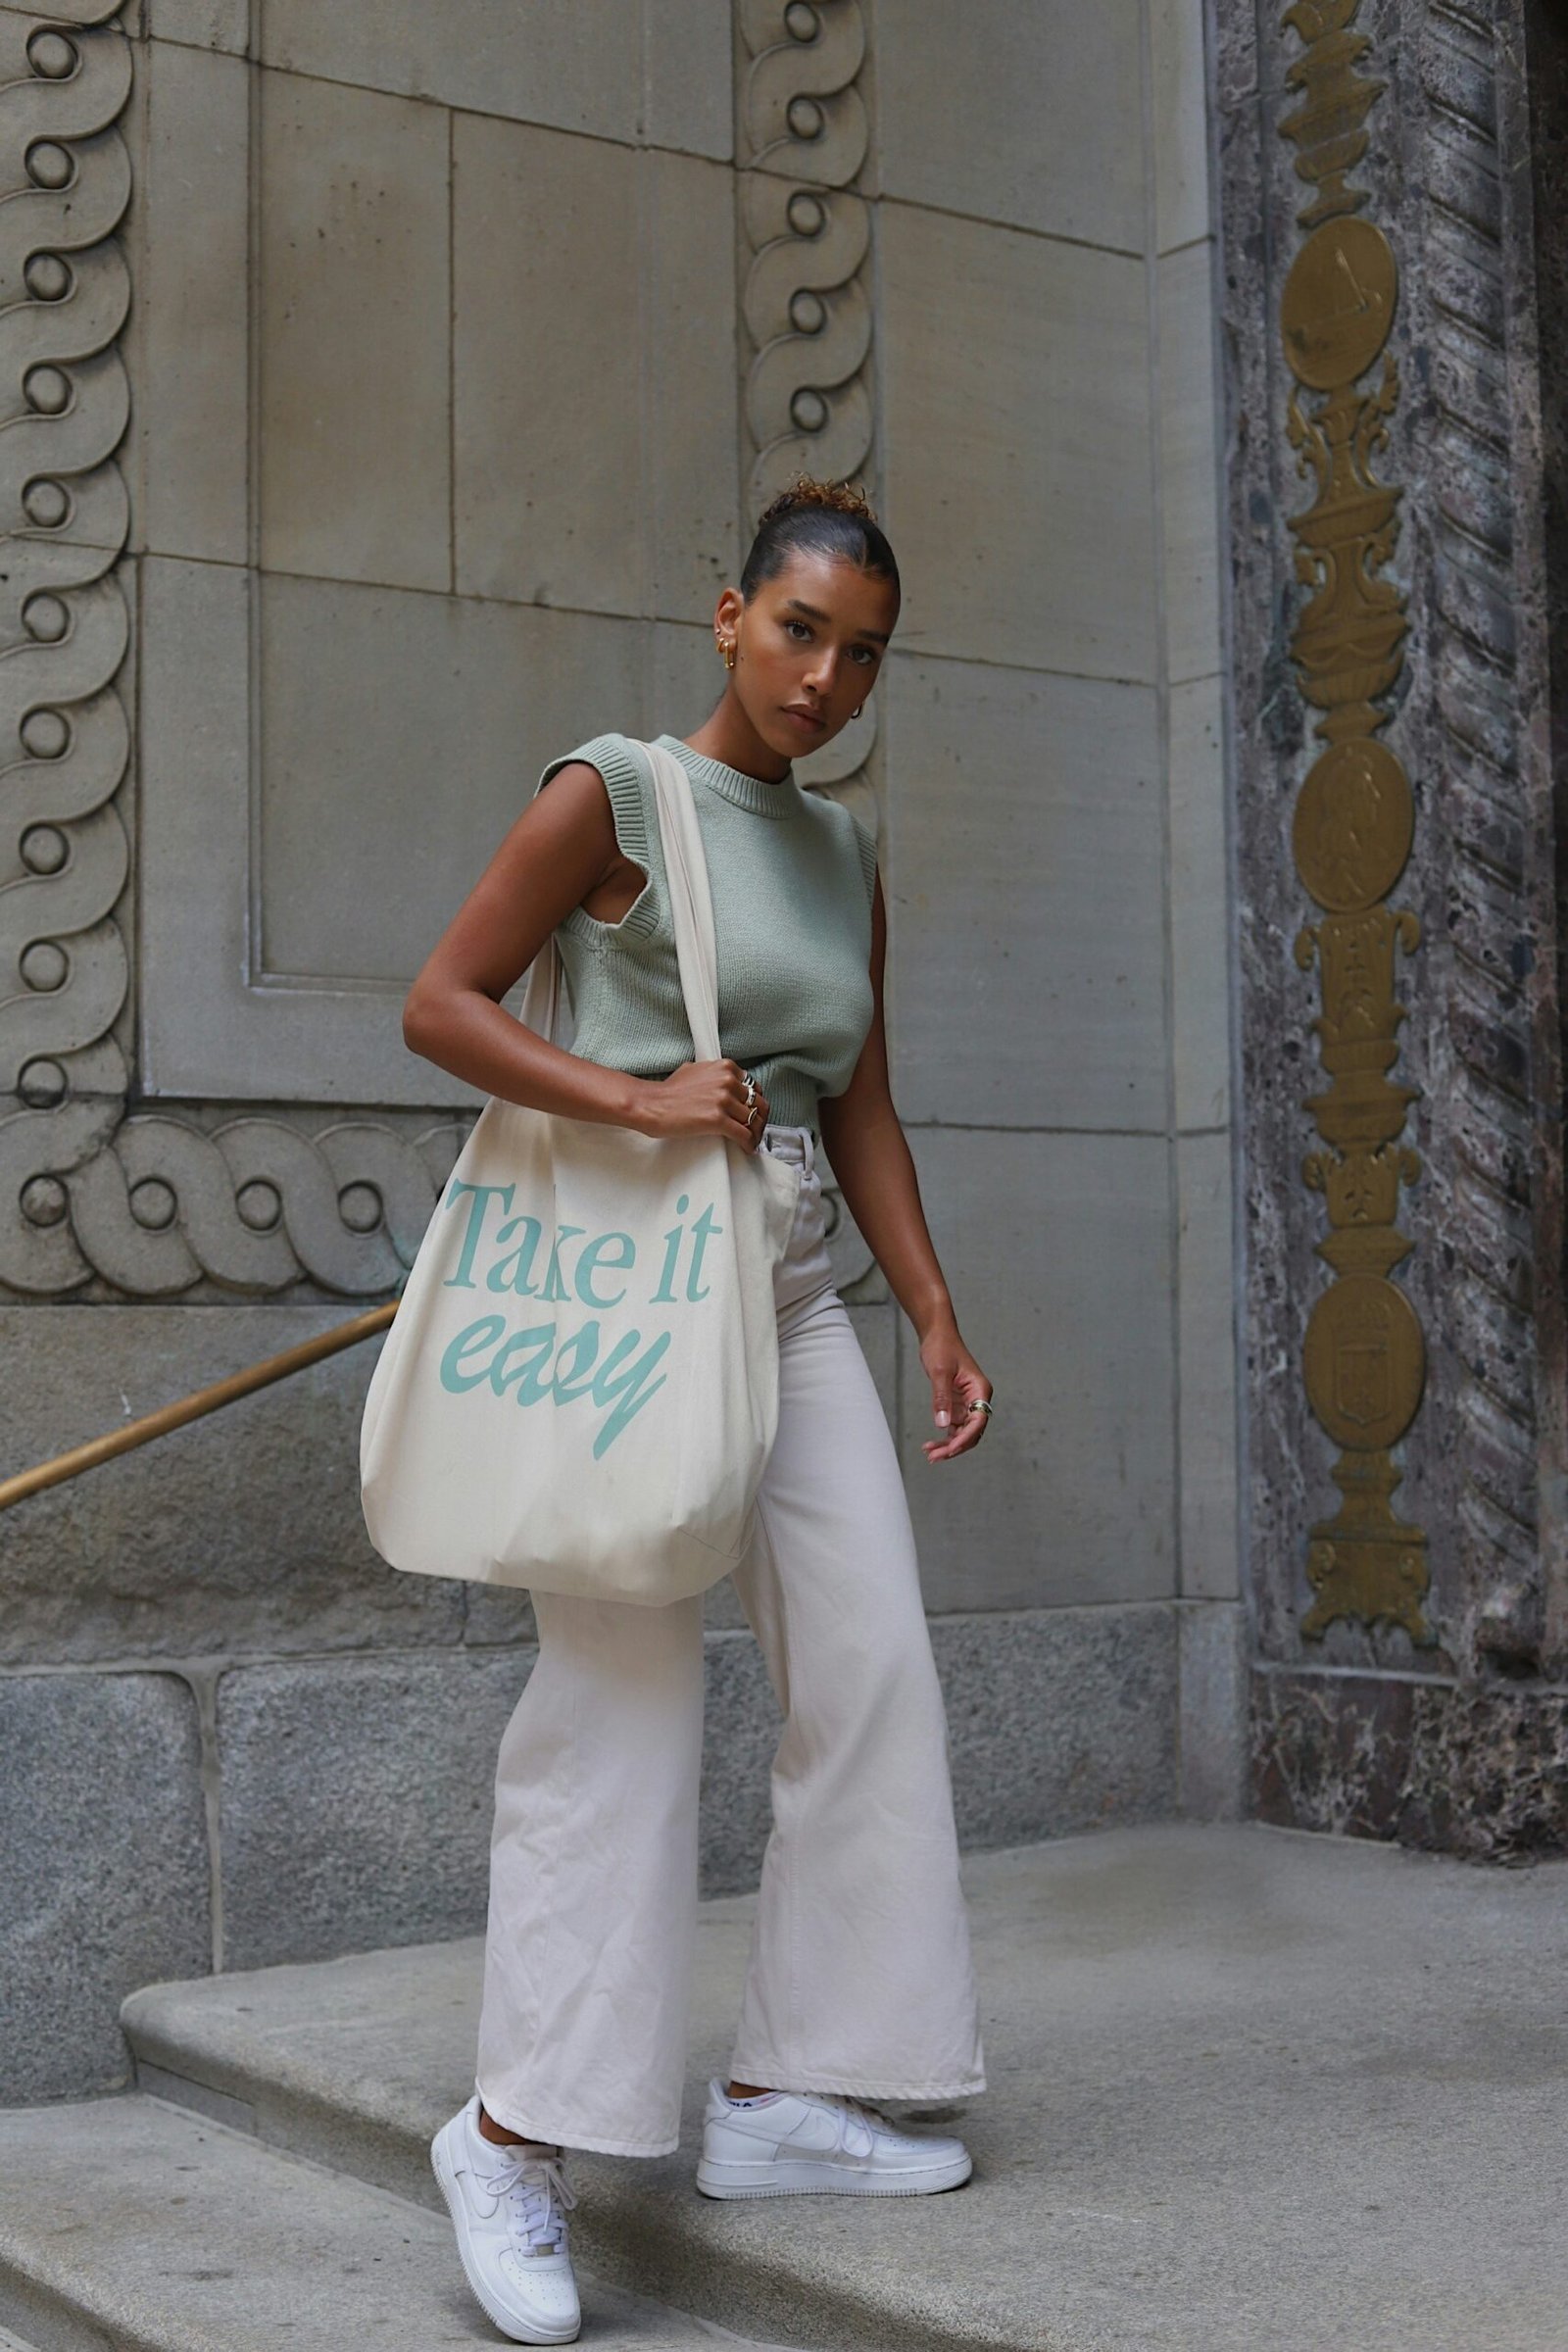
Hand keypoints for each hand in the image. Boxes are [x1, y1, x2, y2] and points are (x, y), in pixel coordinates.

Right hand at [636, 1058, 769, 1152]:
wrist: (652, 1105)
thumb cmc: (668, 1091)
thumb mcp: (694, 1070)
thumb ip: (713, 1074)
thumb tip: (721, 1082)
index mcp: (725, 1068)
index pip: (754, 1087)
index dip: (756, 1102)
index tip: (754, 1113)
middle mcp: (727, 1081)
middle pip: (758, 1103)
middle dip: (760, 1119)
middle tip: (756, 1130)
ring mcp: (723, 1100)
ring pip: (753, 1120)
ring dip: (755, 1134)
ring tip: (752, 1141)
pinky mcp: (718, 1119)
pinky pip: (743, 1134)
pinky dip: (749, 1143)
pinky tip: (747, 1149)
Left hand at [919, 1325, 992, 1462]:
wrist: (937, 1334)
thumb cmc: (942, 1347)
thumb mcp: (939, 1372)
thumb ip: (941, 1398)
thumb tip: (942, 1424)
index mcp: (980, 1390)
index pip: (978, 1422)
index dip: (965, 1438)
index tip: (950, 1448)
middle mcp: (977, 1398)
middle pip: (972, 1432)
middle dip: (955, 1446)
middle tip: (935, 1456)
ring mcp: (968, 1402)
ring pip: (963, 1432)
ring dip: (948, 1445)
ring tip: (930, 1454)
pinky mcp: (957, 1403)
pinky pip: (954, 1426)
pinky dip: (944, 1436)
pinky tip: (932, 1444)